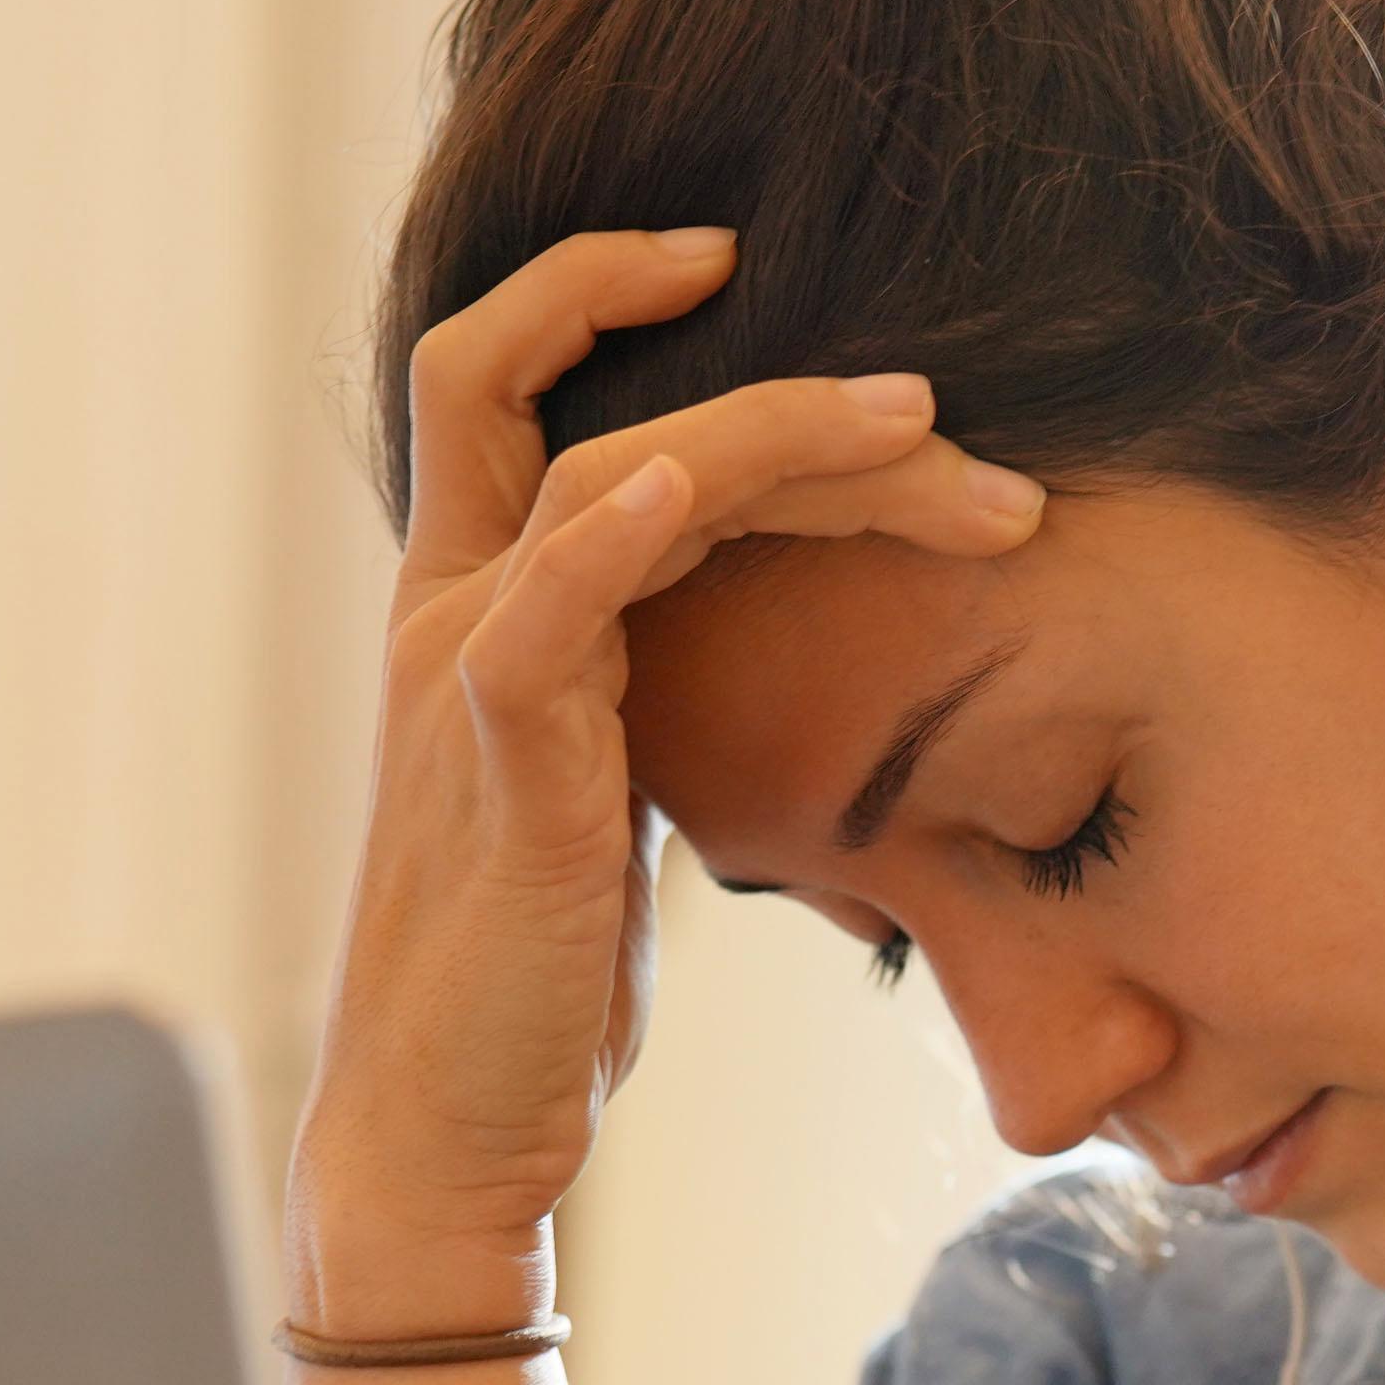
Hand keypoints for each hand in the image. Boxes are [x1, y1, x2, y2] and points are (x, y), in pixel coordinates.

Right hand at [286, 230, 1042, 1334]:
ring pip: (606, 478)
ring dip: (778, 440)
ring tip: (924, 433)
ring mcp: (461, 676)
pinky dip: (613, 531)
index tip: (735, 260)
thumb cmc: (541, 980)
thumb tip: (783, 649)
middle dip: (763, 378)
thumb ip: (654, 693)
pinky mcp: (498, 763)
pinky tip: (683, 478)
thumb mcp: (612, 794)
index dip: (595, 286)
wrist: (451, 1125)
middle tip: (937, 411)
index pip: (500, 377)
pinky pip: (544, 609)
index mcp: (477, 605)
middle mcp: (447, 608)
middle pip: (562, 394)